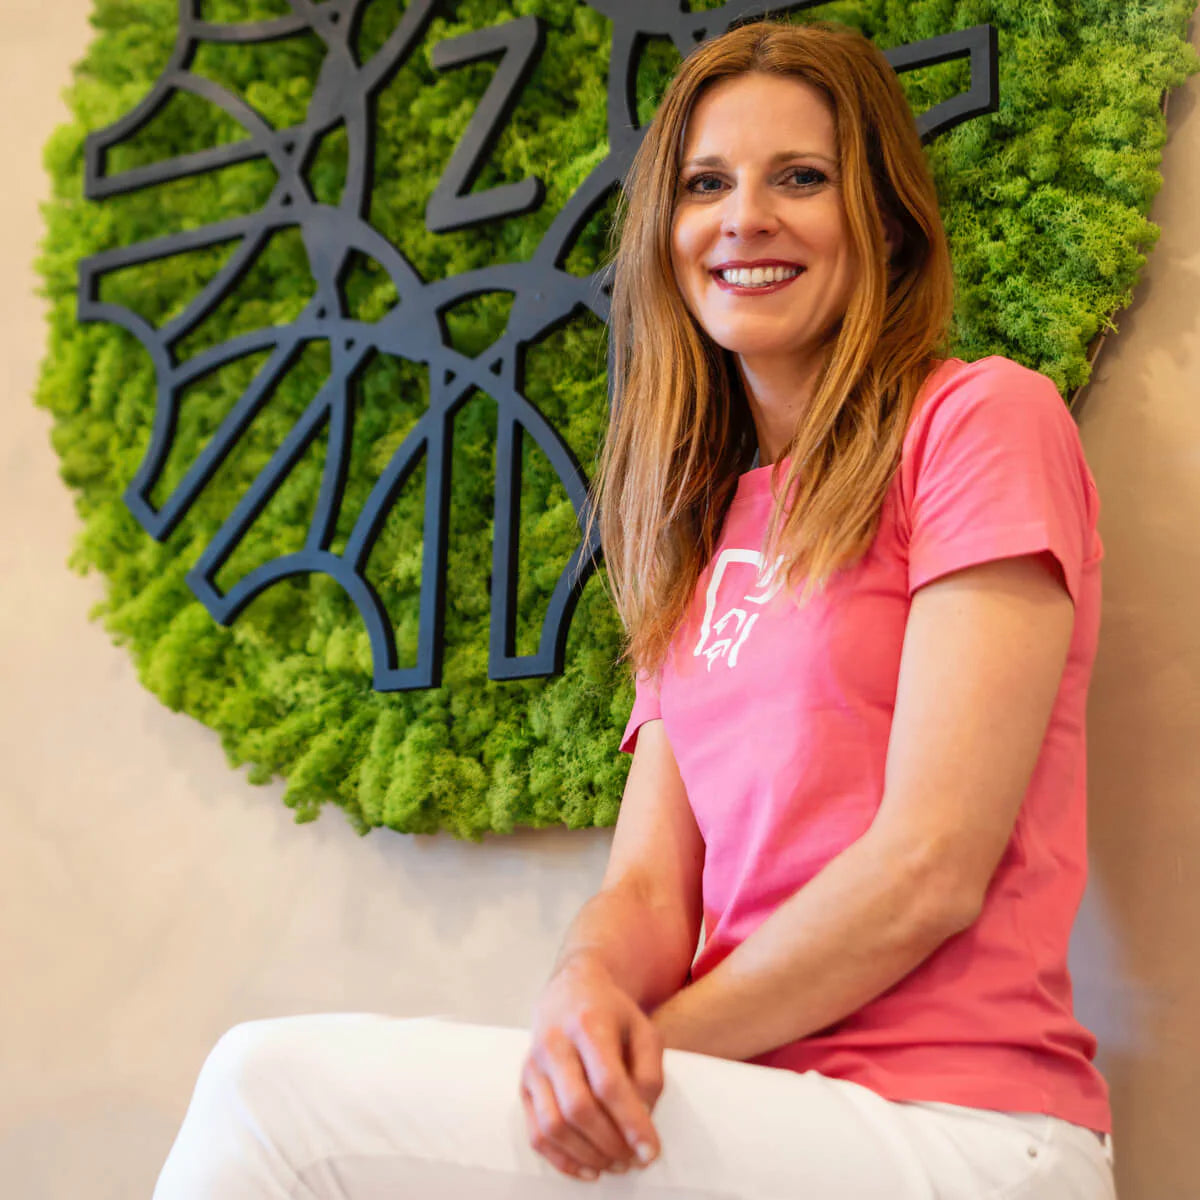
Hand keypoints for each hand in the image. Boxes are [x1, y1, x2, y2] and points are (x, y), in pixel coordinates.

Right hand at [521, 955, 663, 1180]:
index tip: (651, 1151)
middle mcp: (554, 1044)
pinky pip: (536, 1133)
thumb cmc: (612, 1013)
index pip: (608, 1082)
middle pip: (577, 1107)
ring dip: (588, 1155)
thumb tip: (642, 1118)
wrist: (570, 989)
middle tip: (634, 1160)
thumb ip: (650, 1073)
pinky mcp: (524, 1085)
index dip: (631, 1122)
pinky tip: (589, 1168)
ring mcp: (534, 1065)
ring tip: (616, 1165)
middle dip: (609, 1143)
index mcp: (589, 1023)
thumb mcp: (644, 1029)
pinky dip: (562, 1160)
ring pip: (553, 1125)